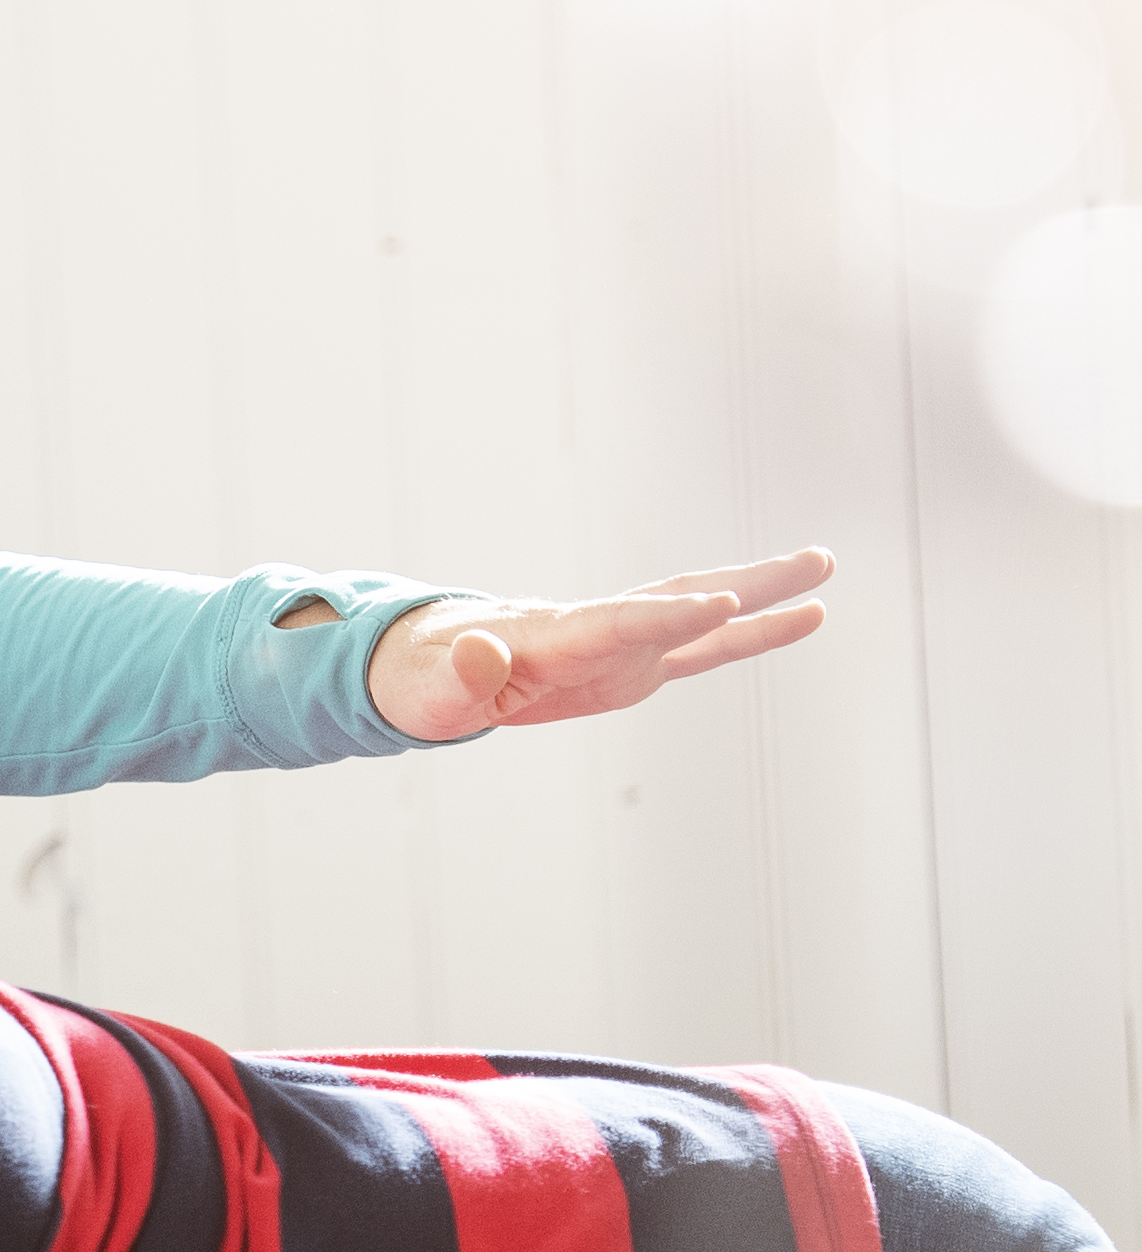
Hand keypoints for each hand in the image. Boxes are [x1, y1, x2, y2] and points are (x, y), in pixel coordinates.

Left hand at [356, 546, 831, 741]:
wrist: (429, 663)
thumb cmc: (426, 679)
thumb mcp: (430, 691)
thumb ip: (461, 675)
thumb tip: (478, 653)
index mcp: (553, 636)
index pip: (620, 623)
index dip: (667, 618)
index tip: (719, 603)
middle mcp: (598, 630)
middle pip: (678, 599)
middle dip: (743, 584)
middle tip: (812, 561)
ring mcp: (620, 646)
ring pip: (700, 614)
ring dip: (762, 596)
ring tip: (825, 573)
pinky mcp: (631, 667)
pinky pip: (699, 648)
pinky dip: (749, 633)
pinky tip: (804, 619)